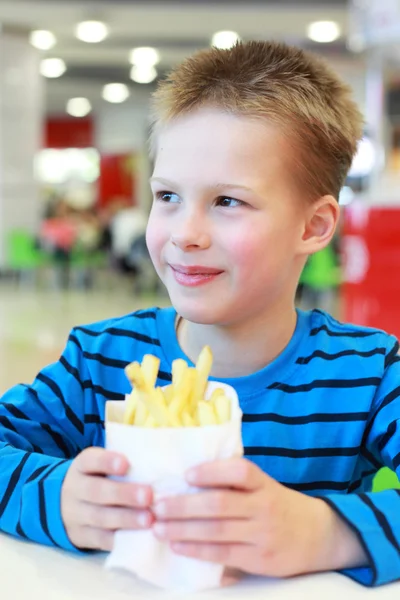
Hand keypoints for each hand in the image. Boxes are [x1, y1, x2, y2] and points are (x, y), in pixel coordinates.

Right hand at [61, 447, 153, 550]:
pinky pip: (101, 540)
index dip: (107, 462)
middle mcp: (75, 489)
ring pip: (100, 518)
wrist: (63, 505)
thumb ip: (121, 463)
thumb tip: (157, 461)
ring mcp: (76, 515)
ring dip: (126, 519)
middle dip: (123, 494)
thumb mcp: (99, 466)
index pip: (91, 460)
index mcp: (81, 466)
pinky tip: (140, 537)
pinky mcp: (82, 537)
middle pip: (97, 491)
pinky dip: (121, 540)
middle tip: (148, 496)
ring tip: (149, 520)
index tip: (125, 464)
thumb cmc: (97, 479)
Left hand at [152, 458, 366, 576]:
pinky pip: (223, 554)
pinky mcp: (260, 560)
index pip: (239, 471)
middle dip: (184, 505)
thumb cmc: (278, 505)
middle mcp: (264, 506)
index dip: (211, 472)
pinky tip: (178, 546)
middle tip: (157, 505)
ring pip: (217, 531)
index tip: (186, 474)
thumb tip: (187, 480)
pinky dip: (197, 550)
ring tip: (158, 527)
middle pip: (219, 504)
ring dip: (183, 529)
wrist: (318, 535)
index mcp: (263, 483)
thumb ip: (235, 484)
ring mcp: (263, 535)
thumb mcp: (264, 486)